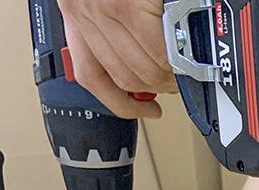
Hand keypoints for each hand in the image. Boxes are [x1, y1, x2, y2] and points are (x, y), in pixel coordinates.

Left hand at [57, 0, 176, 118]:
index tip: (146, 111)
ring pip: (141, 69)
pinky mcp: (130, 4)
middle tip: (173, 86)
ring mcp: (106, 11)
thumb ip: (117, 27)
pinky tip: (183, 59)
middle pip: (121, 78)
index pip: (91, 76)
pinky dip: (175, 61)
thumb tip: (143, 61)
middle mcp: (85, 14)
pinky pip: (158, 50)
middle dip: (154, 90)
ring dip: (167, 79)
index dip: (121, 103)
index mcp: (75, 14)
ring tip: (182, 73)